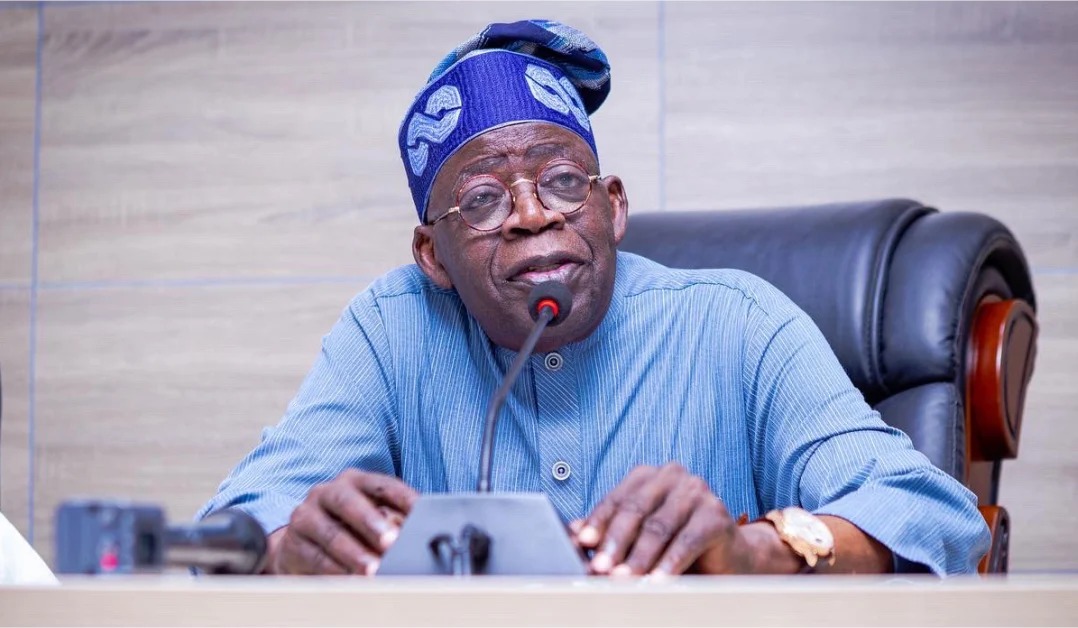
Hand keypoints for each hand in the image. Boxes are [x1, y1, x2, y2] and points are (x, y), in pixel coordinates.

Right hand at [269, 469, 417, 574]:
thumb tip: (420, 531)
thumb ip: (394, 520)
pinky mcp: (293, 543)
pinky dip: (336, 570)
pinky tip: (351, 579)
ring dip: (355, 554)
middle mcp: (327, 492)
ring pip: (331, 534)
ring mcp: (306, 516)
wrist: (301, 543)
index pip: (381, 485)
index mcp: (353, 481)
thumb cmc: (347, 527)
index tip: (420, 513)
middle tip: (391, 542)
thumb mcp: (372, 517)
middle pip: (349, 503)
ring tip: (374, 570)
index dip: (402, 497)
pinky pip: (316, 558)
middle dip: (371, 523)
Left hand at [572, 463, 755, 575]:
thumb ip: (607, 531)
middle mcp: (672, 475)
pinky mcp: (716, 514)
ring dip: (639, 557)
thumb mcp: (637, 538)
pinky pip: (687, 541)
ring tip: (625, 579)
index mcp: (648, 476)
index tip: (583, 544)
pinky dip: (669, 563)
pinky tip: (657, 581)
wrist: (726, 559)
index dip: (598, 522)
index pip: (617, 498)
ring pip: (659, 527)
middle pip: (636, 510)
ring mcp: (697, 491)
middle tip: (602, 568)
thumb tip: (572, 534)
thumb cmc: (674, 545)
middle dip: (616, 542)